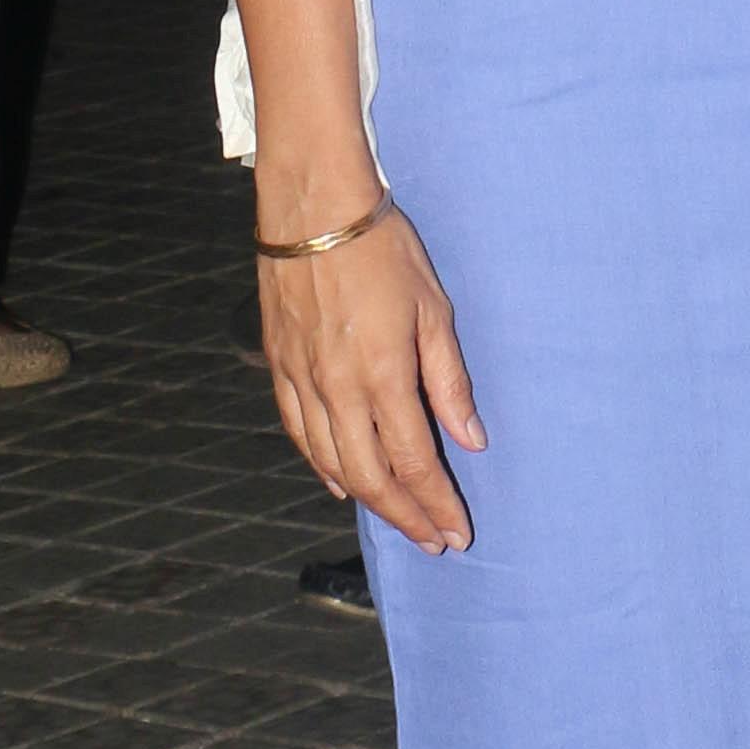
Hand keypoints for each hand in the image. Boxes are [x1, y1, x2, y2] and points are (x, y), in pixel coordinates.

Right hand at [259, 205, 485, 549]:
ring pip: (331, 463)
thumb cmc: (382, 249)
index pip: (413, 462)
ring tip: (397, 517)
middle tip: (432, 540)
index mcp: (383, 375)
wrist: (313, 208)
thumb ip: (449, 381)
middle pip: (370, 477)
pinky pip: (299, 433)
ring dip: (367, 499)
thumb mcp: (434, 309)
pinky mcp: (279, 365)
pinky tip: (339, 481)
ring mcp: (303, 379)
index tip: (456, 532)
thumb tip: (470, 439)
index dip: (436, 504)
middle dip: (405, 516)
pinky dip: (321, 466)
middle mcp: (338, 388)